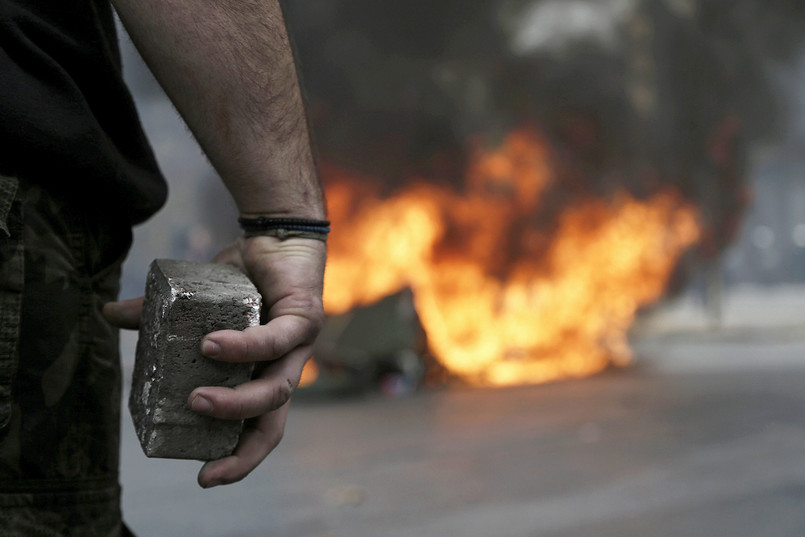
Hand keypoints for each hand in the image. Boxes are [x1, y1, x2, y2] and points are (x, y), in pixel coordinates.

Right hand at [104, 235, 325, 487]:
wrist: (277, 233)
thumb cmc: (243, 273)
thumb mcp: (197, 300)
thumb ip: (158, 314)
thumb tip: (108, 315)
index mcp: (261, 373)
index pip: (258, 427)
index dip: (238, 457)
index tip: (205, 477)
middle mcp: (283, 367)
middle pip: (272, 423)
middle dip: (242, 452)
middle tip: (204, 465)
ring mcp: (298, 347)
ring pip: (278, 390)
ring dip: (237, 402)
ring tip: (197, 399)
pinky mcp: (305, 319)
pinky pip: (276, 342)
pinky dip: (244, 348)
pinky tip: (212, 345)